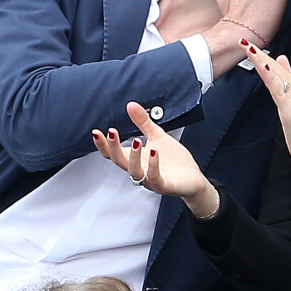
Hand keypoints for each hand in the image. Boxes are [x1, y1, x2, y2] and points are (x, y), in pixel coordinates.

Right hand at [92, 101, 219, 216]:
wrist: (193, 177)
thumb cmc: (174, 160)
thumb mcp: (157, 136)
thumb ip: (143, 122)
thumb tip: (131, 105)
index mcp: (135, 158)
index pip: (113, 154)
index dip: (103, 144)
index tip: (96, 132)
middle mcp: (140, 170)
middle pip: (119, 161)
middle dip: (113, 147)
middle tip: (112, 132)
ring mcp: (150, 179)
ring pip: (134, 172)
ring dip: (133, 157)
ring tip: (136, 140)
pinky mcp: (164, 185)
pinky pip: (155, 178)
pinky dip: (154, 165)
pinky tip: (154, 152)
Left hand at [239, 41, 290, 191]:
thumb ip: (286, 80)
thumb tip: (281, 59)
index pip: (273, 66)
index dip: (260, 54)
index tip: (246, 43)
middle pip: (272, 66)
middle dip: (257, 52)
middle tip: (242, 39)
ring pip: (274, 74)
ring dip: (261, 60)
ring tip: (249, 47)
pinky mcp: (290, 108)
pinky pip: (278, 90)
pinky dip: (271, 77)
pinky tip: (264, 68)